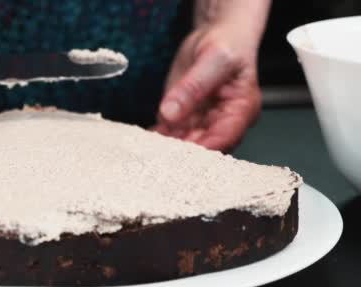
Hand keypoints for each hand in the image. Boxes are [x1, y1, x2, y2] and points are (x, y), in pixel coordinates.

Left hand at [153, 25, 261, 151]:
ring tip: (146, 148)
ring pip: (183, 144)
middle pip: (202, 147)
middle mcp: (222, 122)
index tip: (177, 153)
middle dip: (180, 153)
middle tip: (156, 152)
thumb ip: (193, 87)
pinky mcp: (184, 118)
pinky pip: (170, 134)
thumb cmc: (227, 43)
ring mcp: (202, 122)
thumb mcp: (214, 58)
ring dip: (165, 148)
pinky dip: (157, 137)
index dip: (201, 149)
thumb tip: (171, 113)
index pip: (223, 139)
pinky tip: (143, 139)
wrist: (216, 35)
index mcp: (241, 110)